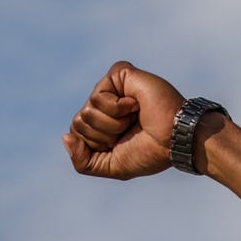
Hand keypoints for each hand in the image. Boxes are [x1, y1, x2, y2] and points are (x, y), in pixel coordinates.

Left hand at [62, 62, 189, 179]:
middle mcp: (104, 103)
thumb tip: (66, 136)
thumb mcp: (111, 166)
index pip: (76, 133)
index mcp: (101, 122)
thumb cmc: (149, 152)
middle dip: (104, 134)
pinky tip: (135, 105)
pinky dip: (117, 108)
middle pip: (78, 122)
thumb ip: (83, 161)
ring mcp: (111, 87)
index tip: (122, 143)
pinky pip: (98, 96)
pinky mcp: (119, 74)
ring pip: (86, 111)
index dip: (97, 145)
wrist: (174, 140)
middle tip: (129, 129)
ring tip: (134, 117)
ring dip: (113, 123)